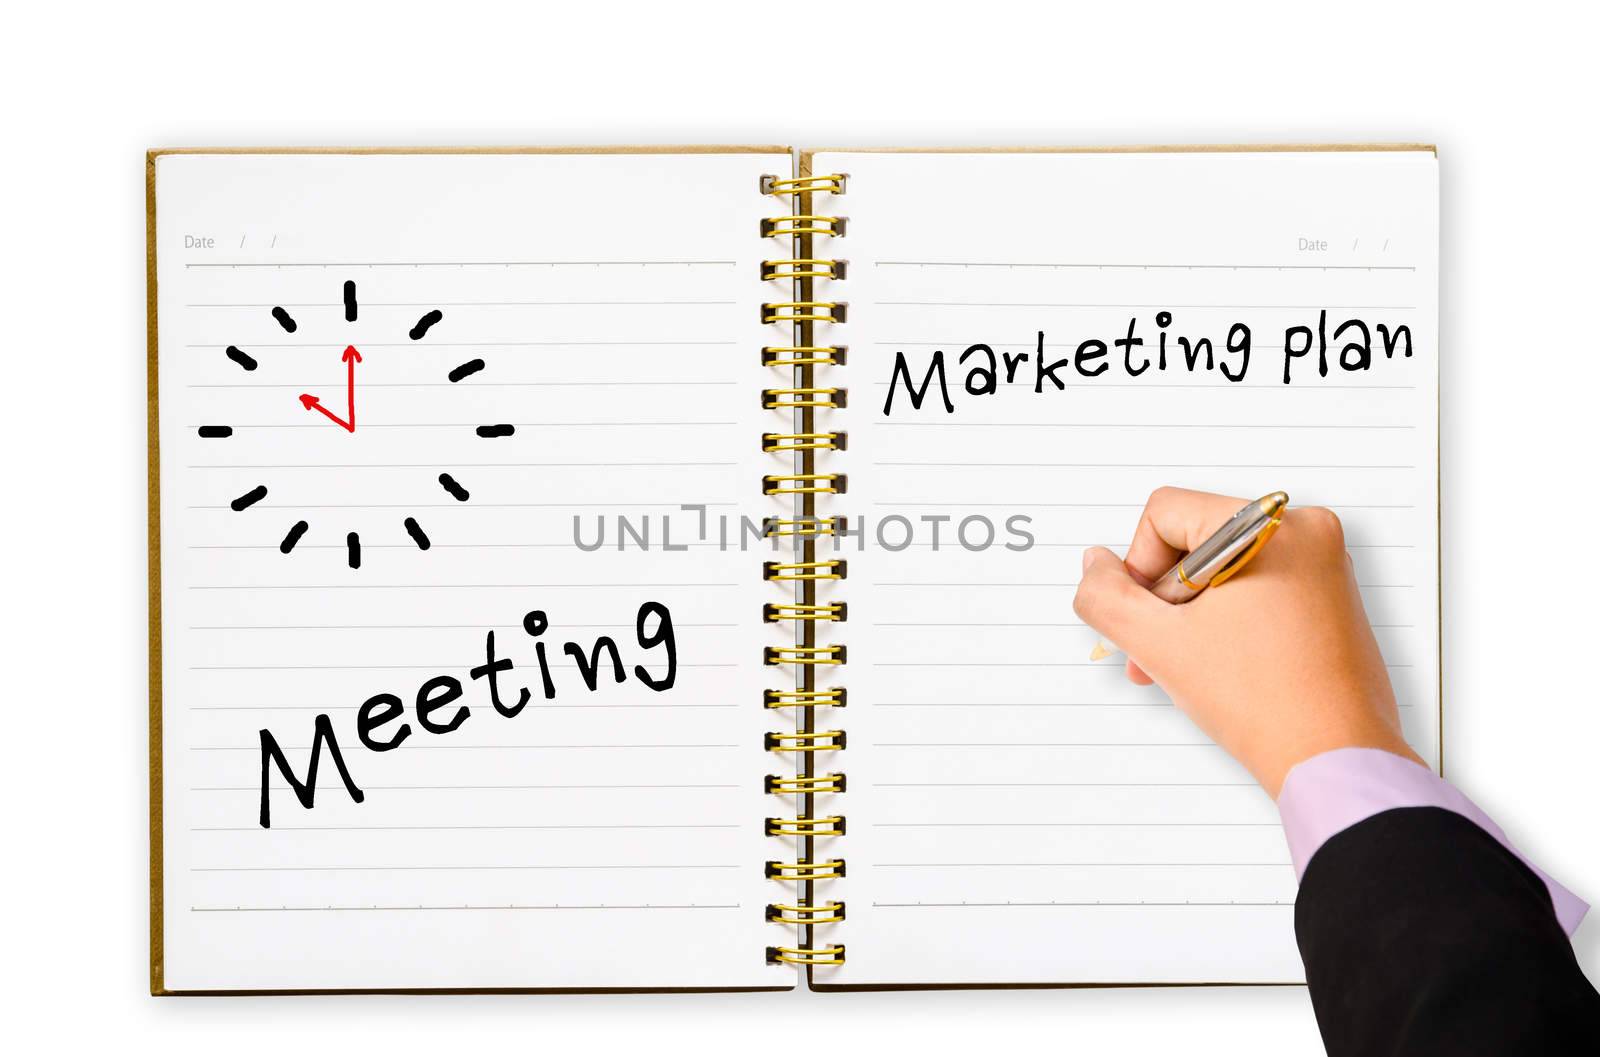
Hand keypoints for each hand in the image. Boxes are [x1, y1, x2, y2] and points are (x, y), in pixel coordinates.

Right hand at [1071, 487, 1421, 796]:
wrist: (1336, 758)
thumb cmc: (1268, 704)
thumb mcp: (1160, 645)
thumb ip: (1108, 597)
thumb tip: (1095, 566)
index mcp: (1270, 527)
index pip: (1165, 513)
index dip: (1137, 566)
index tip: (1147, 616)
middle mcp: (1305, 533)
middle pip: (1194, 540)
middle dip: (1164, 599)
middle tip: (1158, 649)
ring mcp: (1324, 565)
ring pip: (1222, 568)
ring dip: (1191, 615)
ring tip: (1189, 665)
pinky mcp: (1329, 597)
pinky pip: (1256, 586)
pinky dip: (1227, 620)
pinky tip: (1221, 665)